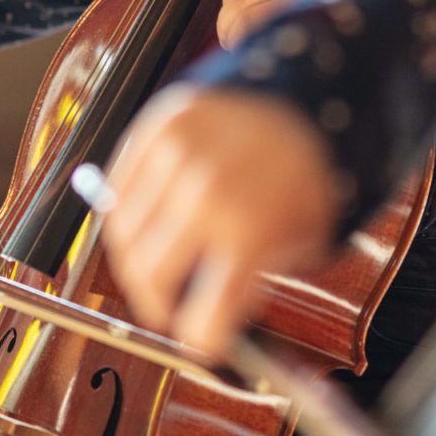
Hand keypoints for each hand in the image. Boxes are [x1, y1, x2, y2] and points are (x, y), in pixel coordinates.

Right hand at [101, 85, 342, 356]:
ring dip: (138, 259)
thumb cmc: (310, 174)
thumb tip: (204, 319)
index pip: (200, 323)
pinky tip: (154, 218)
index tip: (200, 342)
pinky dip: (128, 212)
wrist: (317, 93)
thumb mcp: (301, 241)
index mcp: (248, 234)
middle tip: (169, 307)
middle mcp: (204, 196)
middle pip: (148, 280)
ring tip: (162, 259)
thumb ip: (250, 281)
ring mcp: (175, 157)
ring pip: (122, 237)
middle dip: (158, 305)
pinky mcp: (157, 125)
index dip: (199, 342)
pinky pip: (118, 190)